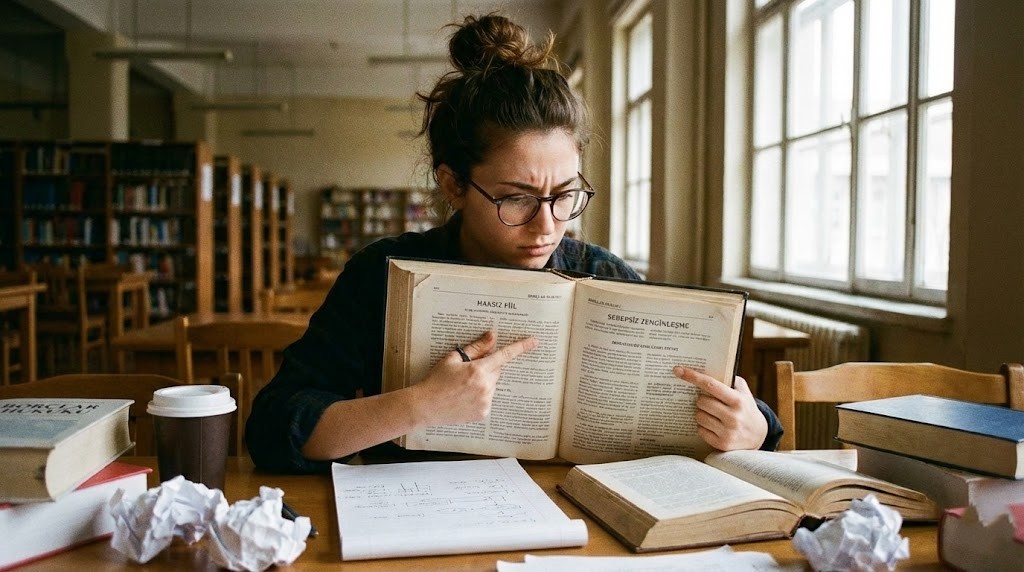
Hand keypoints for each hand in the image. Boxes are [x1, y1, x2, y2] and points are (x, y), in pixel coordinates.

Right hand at [409, 330, 538, 427]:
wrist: (426, 406)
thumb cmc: (436, 380)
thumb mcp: (453, 359)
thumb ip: (475, 348)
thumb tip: (492, 336)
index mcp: (478, 370)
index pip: (503, 355)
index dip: (520, 347)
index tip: (533, 342)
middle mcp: (485, 387)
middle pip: (497, 371)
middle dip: (488, 367)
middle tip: (469, 371)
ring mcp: (485, 402)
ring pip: (493, 386)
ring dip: (484, 383)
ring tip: (463, 387)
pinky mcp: (483, 413)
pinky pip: (488, 399)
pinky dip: (480, 396)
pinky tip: (464, 398)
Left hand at [673, 366, 767, 450]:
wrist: (759, 436)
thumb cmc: (746, 409)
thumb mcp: (744, 393)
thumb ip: (731, 381)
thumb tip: (707, 370)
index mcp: (738, 400)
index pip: (710, 385)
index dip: (693, 376)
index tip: (678, 370)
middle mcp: (733, 416)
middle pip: (701, 401)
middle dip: (701, 400)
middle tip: (708, 402)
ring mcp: (727, 432)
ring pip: (699, 416)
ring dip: (701, 413)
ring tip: (713, 415)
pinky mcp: (721, 444)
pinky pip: (700, 430)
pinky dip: (703, 427)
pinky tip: (714, 426)